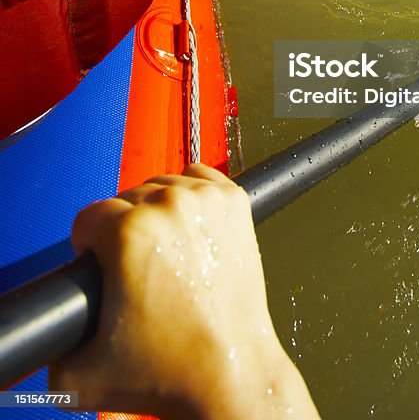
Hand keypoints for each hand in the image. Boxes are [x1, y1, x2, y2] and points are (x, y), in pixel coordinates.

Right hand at [50, 164, 318, 419]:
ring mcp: (205, 200)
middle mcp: (168, 206)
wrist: (231, 374)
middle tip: (137, 272)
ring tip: (165, 255)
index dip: (88, 247)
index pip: (89, 218)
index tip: (102, 268)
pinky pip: (199, 177)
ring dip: (157, 214)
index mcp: (129, 232)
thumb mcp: (80, 371)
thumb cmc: (169, 371)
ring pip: (161, 186)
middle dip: (123, 233)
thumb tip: (53, 322)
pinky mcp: (234, 201)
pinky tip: (189, 228)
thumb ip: (52, 341)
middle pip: (125, 200)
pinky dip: (191, 196)